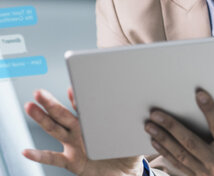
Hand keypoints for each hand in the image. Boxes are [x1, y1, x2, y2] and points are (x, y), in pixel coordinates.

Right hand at [23, 88, 142, 175]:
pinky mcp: (72, 162)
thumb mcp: (134, 134)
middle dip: (51, 103)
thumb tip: (145, 110)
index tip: (74, 86)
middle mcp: (82, 133)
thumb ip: (136, 123)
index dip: (78, 98)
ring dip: (42, 119)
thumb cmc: (128, 151)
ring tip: (30, 107)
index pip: (85, 107)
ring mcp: (74, 146)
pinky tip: (27, 151)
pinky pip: (54, 158)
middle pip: (63, 115)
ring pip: (55, 130)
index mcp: (95, 123)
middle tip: (39, 92)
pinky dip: (39, 155)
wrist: (127, 174)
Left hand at [144, 89, 213, 175]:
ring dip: (163, 138)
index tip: (199, 94)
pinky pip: (178, 164)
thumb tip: (208, 104)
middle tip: (156, 114)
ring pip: (180, 154)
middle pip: (190, 142)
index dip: (209, 110)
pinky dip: (165, 152)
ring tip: (150, 125)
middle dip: (171, 126)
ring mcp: (205, 174)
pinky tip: (155, 141)